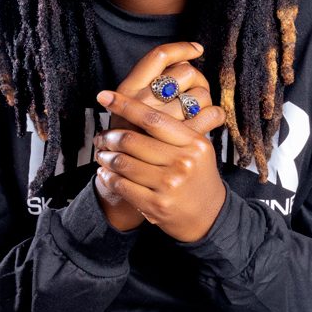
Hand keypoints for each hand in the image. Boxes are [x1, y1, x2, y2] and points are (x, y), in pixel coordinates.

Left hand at [93, 87, 227, 243]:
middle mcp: (183, 162)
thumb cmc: (198, 176)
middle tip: (101, 137)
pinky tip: (105, 172)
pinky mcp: (156, 205)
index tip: (104, 96)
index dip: (124, 105)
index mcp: (194, 143)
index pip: (152, 119)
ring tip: (102, 155)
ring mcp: (169, 185)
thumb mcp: (198, 149)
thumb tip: (136, 105)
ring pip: (122, 162)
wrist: (210, 216)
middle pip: (131, 140)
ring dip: (105, 157)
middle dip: (109, 136)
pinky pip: (121, 185)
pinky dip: (107, 176)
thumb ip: (175, 130)